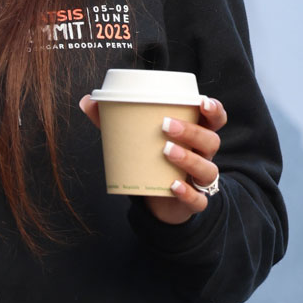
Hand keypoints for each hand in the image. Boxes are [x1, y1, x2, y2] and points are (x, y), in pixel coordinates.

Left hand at [80, 94, 227, 224]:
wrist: (160, 201)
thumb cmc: (153, 160)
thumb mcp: (136, 139)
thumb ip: (114, 120)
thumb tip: (87, 101)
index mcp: (196, 135)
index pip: (215, 119)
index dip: (214, 110)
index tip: (201, 102)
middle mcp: (203, 155)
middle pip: (211, 140)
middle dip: (192, 131)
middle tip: (165, 124)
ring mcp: (200, 180)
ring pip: (207, 169)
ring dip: (189, 158)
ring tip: (166, 150)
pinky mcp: (194, 202)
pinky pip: (198, 199)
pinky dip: (188, 193)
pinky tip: (173, 186)